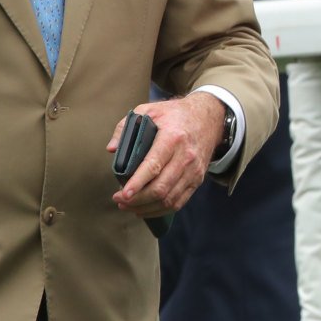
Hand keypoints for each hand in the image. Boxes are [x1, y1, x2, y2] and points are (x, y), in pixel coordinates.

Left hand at [105, 92, 225, 215]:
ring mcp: (194, 170)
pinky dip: (161, 209)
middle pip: (161, 187)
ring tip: (128, 206)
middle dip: (137, 199)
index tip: (123, 193)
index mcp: (172, 138)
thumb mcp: (149, 110)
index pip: (154, 165)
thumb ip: (126, 127)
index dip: (138, 182)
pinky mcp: (197, 179)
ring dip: (146, 207)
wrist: (208, 118)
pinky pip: (179, 202)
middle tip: (119, 200)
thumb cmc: (175, 115)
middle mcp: (186, 156)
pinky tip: (145, 209)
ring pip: (169, 199)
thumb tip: (112, 149)